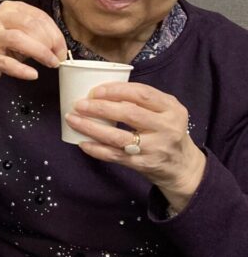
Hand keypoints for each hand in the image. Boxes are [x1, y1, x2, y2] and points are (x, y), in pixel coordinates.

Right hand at [0, 1, 66, 89]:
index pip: (38, 16)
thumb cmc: (1, 49)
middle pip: (30, 25)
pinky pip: (6, 62)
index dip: (55, 33)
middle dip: (50, 42)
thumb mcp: (21, 35)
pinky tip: (33, 74)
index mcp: (9, 9)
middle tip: (58, 57)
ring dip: (40, 52)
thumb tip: (60, 47)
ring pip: (19, 39)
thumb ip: (38, 35)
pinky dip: (22, 70)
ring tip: (51, 63)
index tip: (62, 48)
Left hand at [67, 82, 205, 208]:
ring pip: (118, 136)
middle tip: (79, 104)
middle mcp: (166, 127)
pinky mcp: (143, 164)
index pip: (142, 94)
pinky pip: (115, 156)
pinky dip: (96, 149)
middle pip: (129, 113)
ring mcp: (154, 148)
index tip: (95, 90)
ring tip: (73, 119)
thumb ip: (144, 101)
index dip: (116, 90)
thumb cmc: (167, 132)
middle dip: (100, 107)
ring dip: (91, 127)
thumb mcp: (166, 111)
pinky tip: (82, 142)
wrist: (182, 166)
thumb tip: (104, 90)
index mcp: (171, 108)